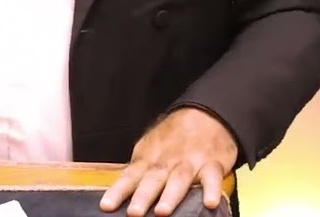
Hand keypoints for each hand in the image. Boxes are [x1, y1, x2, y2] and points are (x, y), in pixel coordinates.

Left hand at [100, 108, 237, 216]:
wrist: (205, 113)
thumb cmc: (174, 137)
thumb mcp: (150, 149)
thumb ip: (139, 170)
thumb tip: (119, 193)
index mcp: (149, 159)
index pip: (130, 176)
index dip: (118, 191)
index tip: (107, 206)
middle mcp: (167, 162)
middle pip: (153, 179)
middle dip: (143, 196)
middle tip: (134, 212)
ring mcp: (190, 162)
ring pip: (179, 179)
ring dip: (170, 195)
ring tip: (162, 211)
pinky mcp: (212, 164)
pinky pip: (212, 177)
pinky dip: (211, 189)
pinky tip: (210, 203)